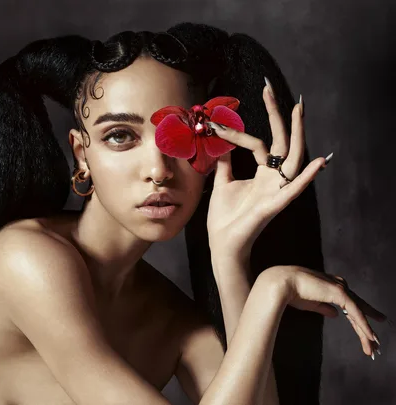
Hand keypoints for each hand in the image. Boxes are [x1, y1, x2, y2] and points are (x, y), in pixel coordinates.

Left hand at [206, 82, 330, 259]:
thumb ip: (225, 164)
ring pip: (293, 159)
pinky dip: (307, 177)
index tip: (217, 122)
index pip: (258, 143)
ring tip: (299, 111)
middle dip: (277, 116)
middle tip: (270, 89)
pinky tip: (321, 161)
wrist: (222, 243)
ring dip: (298, 135)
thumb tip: (221, 145)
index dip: (239, 131)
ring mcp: (276, 191)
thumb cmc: (224, 217)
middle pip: (281, 143)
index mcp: (261, 174)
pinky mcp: (274, 206)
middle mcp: (273, 179)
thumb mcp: (222, 183)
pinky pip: (295, 190)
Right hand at [258, 265, 386, 357]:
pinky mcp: (339, 293)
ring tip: (373, 347)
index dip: (357, 319)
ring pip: (358, 313)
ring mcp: (340, 288)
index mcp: (330, 285)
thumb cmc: (292, 292)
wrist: (282, 283)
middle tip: (375, 343)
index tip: (365, 333)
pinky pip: (355, 313)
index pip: (349, 304)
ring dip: (366, 332)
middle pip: (358, 308)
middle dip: (366, 326)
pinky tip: (369, 338)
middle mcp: (338, 284)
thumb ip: (324, 307)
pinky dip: (363, 326)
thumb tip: (336, 314)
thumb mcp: (311, 303)